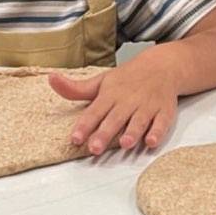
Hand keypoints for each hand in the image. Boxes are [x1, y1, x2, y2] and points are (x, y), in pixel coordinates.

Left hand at [49, 56, 177, 156]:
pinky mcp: (164, 111)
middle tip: (95, 148)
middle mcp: (128, 101)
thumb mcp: (101, 81)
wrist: (162, 66)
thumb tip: (51, 79)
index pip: (95, 111)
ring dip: (132, 132)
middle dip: (105, 133)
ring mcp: (147, 106)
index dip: (84, 126)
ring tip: (124, 144)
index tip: (75, 138)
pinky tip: (151, 142)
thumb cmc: (127, 78)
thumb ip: (76, 89)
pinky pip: (162, 123)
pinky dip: (157, 132)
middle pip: (115, 119)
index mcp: (110, 94)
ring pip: (139, 121)